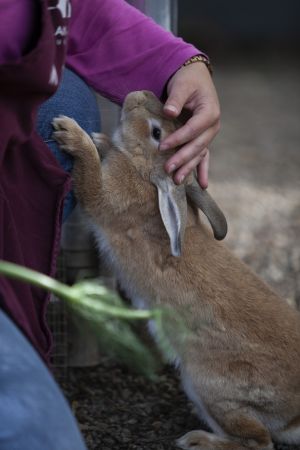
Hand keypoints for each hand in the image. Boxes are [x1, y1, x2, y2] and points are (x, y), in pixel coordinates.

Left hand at [160, 62, 219, 187]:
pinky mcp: (203, 139)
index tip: (162, 146)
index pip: (193, 129)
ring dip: (189, 168)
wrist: (196, 78)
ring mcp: (209, 135)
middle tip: (168, 169)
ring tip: (177, 181)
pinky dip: (202, 170)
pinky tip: (202, 185)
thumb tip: (169, 112)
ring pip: (199, 154)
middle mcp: (213, 126)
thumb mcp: (182, 84)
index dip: (178, 139)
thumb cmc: (188, 80)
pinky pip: (203, 157)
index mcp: (210, 112)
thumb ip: (176, 98)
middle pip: (197, 146)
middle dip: (182, 159)